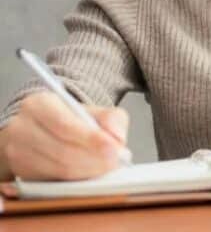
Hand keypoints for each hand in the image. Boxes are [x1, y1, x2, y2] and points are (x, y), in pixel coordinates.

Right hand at [1, 91, 129, 179]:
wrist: (44, 129)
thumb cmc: (70, 120)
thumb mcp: (93, 110)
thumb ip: (111, 119)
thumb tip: (117, 138)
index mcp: (39, 105)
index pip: (65, 125)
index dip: (91, 140)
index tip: (114, 148)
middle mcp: (22, 127)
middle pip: (62, 150)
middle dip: (94, 159)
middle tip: (115, 161)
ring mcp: (18, 152)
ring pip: (58, 169)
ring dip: (88, 171)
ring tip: (107, 167)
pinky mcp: (22, 172)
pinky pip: (53, 181)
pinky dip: (77, 180)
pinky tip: (91, 174)